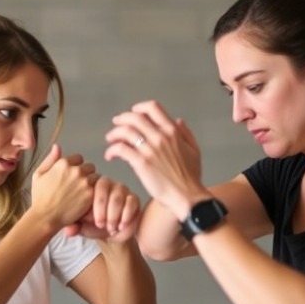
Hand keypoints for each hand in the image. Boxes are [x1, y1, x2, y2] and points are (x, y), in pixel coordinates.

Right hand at [29, 143, 97, 232]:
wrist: (45, 217)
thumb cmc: (40, 197)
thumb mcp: (39, 175)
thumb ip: (50, 159)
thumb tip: (57, 146)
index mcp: (63, 163)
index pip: (79, 158)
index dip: (76, 167)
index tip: (72, 177)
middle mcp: (75, 170)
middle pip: (89, 167)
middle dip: (86, 174)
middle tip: (79, 186)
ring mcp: (84, 182)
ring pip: (96, 177)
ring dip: (92, 183)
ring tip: (83, 194)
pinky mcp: (90, 194)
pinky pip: (99, 189)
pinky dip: (95, 193)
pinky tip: (87, 199)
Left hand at [75, 177, 141, 242]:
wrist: (110, 235)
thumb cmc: (92, 226)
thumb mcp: (80, 227)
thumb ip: (73, 227)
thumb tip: (68, 231)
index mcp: (91, 185)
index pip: (90, 184)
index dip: (89, 203)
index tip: (88, 220)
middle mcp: (107, 183)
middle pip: (104, 186)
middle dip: (102, 209)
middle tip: (99, 225)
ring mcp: (122, 189)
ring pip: (118, 195)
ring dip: (113, 214)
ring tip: (110, 228)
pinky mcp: (134, 198)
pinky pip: (131, 201)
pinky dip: (126, 215)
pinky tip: (121, 226)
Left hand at [104, 100, 206, 218]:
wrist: (186, 196)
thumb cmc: (191, 177)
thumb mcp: (194, 150)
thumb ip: (186, 133)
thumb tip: (178, 120)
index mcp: (172, 131)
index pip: (152, 108)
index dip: (139, 107)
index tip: (132, 112)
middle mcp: (160, 137)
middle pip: (134, 118)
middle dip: (122, 119)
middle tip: (116, 124)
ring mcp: (150, 150)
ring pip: (125, 132)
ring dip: (114, 133)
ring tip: (110, 139)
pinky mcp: (141, 163)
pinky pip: (121, 149)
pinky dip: (112, 150)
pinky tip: (110, 156)